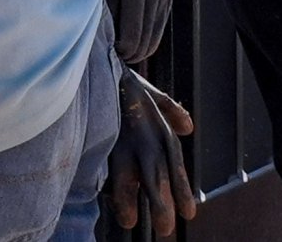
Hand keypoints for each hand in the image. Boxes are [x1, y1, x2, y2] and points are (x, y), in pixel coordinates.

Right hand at [107, 74, 199, 235]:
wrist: (92, 56)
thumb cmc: (119, 77)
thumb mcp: (149, 91)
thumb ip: (169, 109)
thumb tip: (188, 127)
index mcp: (157, 128)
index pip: (174, 163)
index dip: (181, 188)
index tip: (189, 214)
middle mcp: (142, 135)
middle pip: (155, 173)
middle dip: (160, 201)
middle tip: (165, 229)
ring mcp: (118, 134)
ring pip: (127, 170)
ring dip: (128, 197)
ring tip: (129, 221)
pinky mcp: (97, 130)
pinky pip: (100, 156)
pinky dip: (102, 177)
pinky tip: (100, 195)